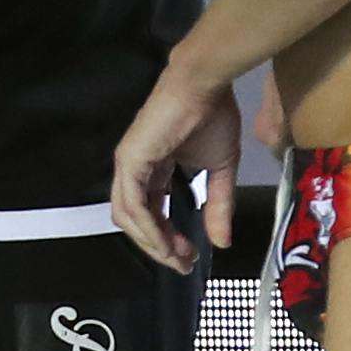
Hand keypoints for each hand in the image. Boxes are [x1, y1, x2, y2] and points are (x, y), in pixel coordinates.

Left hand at [110, 56, 243, 270]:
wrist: (205, 85)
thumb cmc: (212, 116)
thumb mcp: (219, 170)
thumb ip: (218, 205)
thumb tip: (223, 242)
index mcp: (152, 170)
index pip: (152, 214)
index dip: (168, 239)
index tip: (190, 257)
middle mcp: (134, 171)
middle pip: (136, 222)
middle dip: (160, 248)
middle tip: (183, 264)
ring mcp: (128, 166)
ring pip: (129, 218)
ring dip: (152, 243)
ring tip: (176, 258)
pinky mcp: (129, 161)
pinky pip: (131, 204)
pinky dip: (147, 228)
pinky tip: (165, 243)